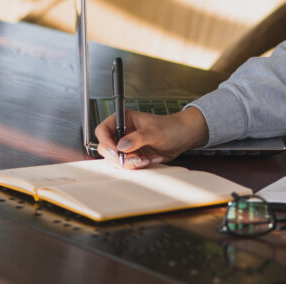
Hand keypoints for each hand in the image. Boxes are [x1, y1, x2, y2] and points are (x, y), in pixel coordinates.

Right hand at [94, 106, 209, 168]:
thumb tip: (122, 145)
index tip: (115, 150)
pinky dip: (137, 166)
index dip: (105, 140)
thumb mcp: (155, 131)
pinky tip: (150, 159)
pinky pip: (127, 166)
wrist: (183, 137)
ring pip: (115, 160)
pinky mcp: (132, 156)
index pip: (102, 130)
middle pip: (105, 148)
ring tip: (146, 158)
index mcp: (124, 120)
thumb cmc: (171, 127)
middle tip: (134, 158)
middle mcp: (122, 133)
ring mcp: (126, 146)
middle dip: (119, 156)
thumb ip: (138, 138)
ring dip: (130, 162)